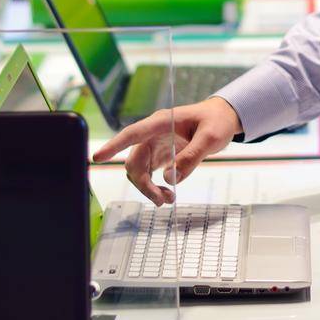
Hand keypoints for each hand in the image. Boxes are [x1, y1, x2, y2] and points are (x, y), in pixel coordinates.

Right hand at [91, 97, 241, 204]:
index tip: (98, 157)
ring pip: (139, 171)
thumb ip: (191, 156)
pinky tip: (167, 194)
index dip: (115, 145)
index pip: (133, 133)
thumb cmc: (216, 121)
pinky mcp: (161, 156)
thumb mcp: (211, 137)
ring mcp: (155, 145)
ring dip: (148, 188)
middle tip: (162, 200)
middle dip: (143, 183)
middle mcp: (153, 134)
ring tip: (168, 200)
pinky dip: (154, 186)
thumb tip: (170, 178)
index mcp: (162, 122)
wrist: (222, 119)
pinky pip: (149, 174)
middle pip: (135, 161)